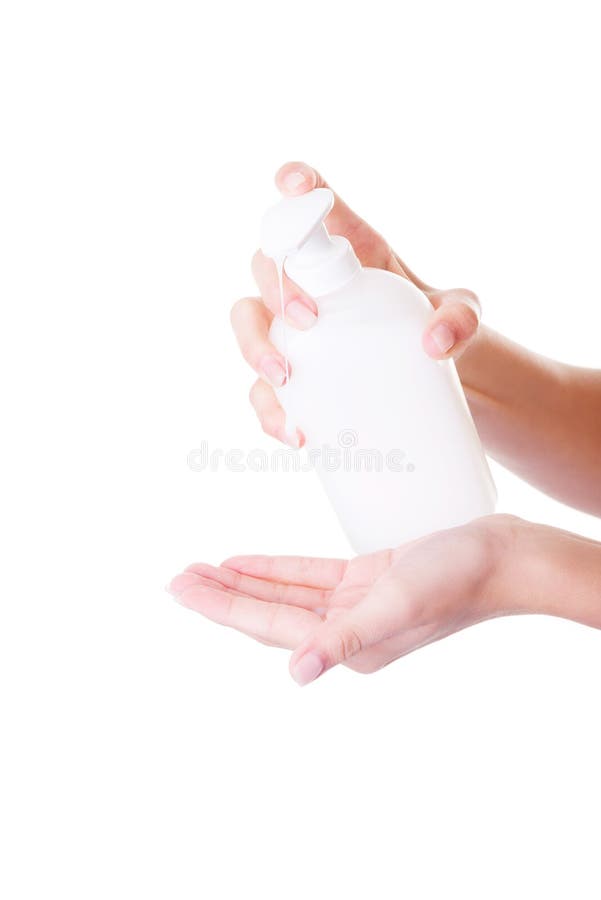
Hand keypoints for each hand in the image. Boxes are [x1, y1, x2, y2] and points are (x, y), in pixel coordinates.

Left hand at [168, 515, 524, 685]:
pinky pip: (308, 577)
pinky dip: (275, 570)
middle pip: (266, 613)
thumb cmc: (455, 582)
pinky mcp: (364, 582)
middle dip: (219, 595)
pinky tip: (246, 562)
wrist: (498, 557)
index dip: (220, 606)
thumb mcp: (397, 605)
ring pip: (282, 595)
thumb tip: (297, 672)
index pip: (267, 625)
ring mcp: (353, 606)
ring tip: (200, 570)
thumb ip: (346, 638)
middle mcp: (344, 632)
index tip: (179, 588)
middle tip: (174, 579)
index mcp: (346, 645)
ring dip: (241, 582)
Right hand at [231, 160, 480, 446]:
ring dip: (253, 348)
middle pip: (266, 263)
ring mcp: (291, 329)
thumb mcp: (465, 316)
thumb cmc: (443, 329)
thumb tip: (433, 343)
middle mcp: (310, 282)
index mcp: (349, 247)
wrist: (432, 382)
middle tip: (308, 322)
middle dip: (276, 287)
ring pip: (247, 320)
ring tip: (282, 380)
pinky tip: (293, 430)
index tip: (293, 182)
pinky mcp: (290, 375)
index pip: (313, 204)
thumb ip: (462, 319)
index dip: (296, 185)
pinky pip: (260, 388)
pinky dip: (269, 409)